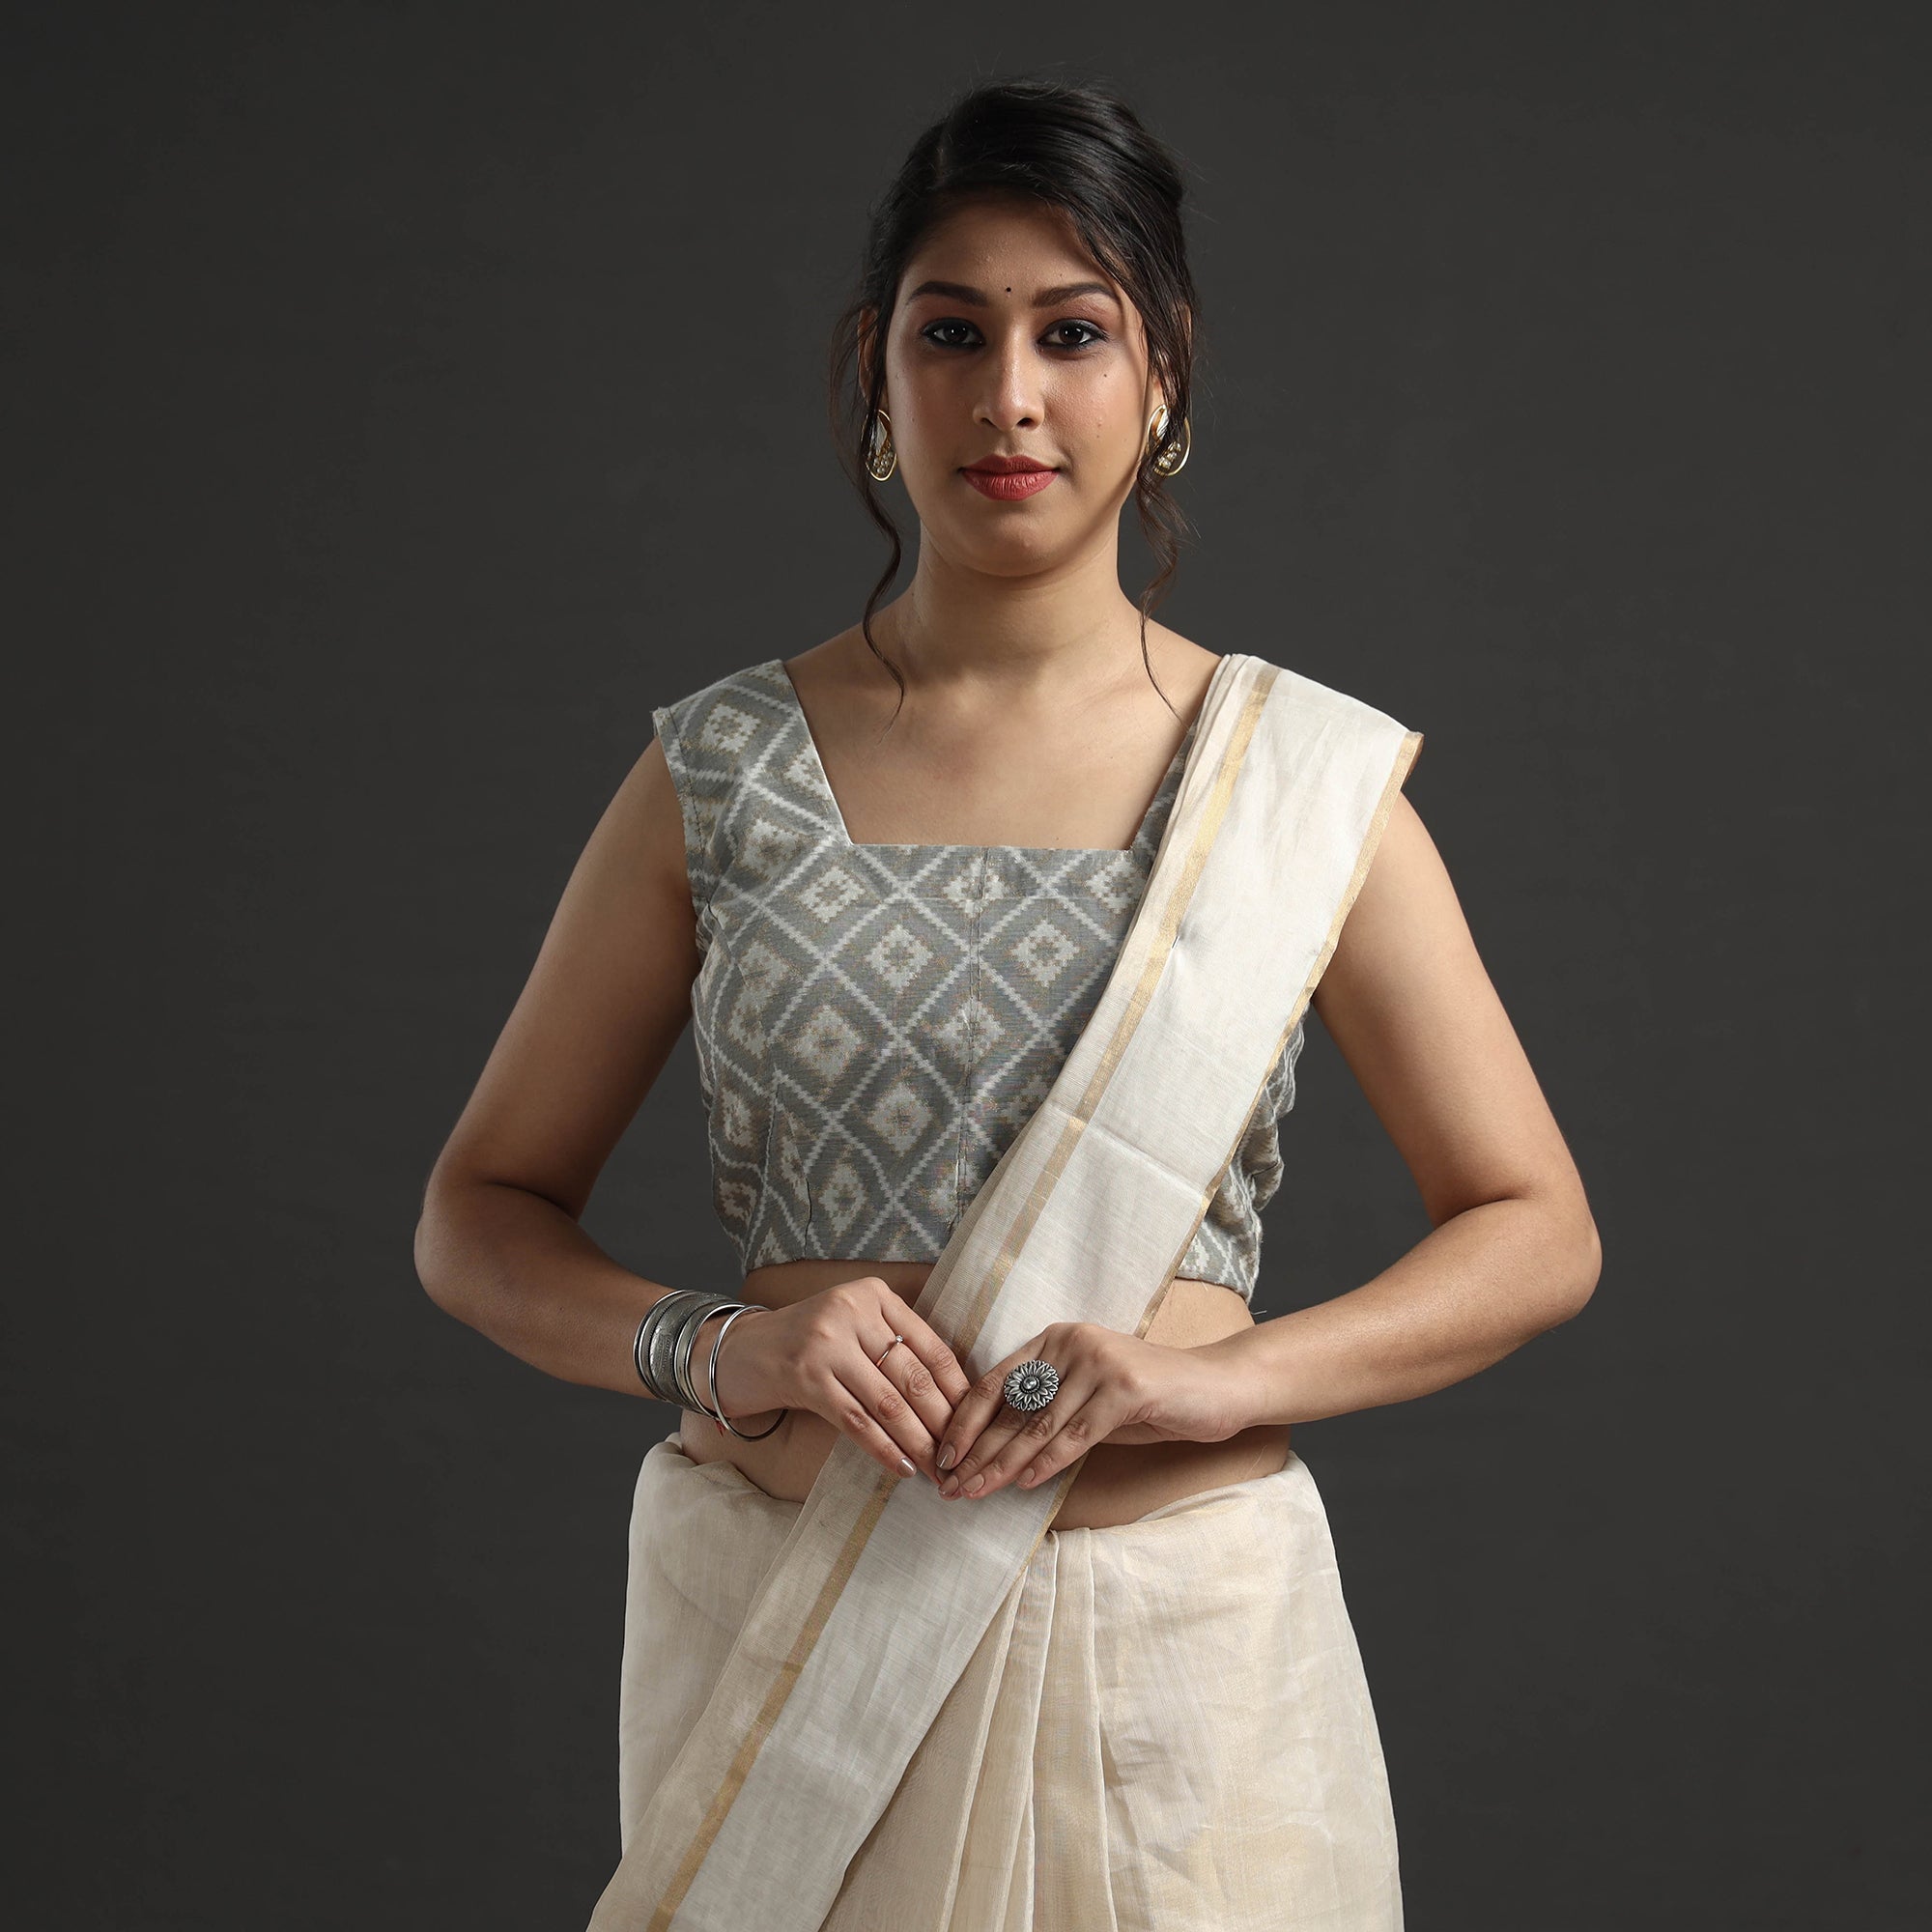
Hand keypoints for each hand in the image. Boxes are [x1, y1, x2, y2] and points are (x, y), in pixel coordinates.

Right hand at [708, 1276, 973, 1482]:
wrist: (738, 1352)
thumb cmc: (806, 1343)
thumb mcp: (853, 1326)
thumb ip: (894, 1344)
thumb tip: (953, 1396)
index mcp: (874, 1295)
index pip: (931, 1346)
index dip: (956, 1389)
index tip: (975, 1423)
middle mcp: (851, 1312)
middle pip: (912, 1377)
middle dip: (943, 1424)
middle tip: (962, 1456)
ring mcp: (826, 1344)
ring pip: (888, 1404)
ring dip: (918, 1443)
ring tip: (939, 1470)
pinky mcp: (805, 1377)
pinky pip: (857, 1422)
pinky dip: (884, 1450)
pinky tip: (903, 1469)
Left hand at [934, 1322, 1246, 1502]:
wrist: (1217, 1387)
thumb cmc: (1148, 1397)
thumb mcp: (1088, 1398)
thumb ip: (1046, 1411)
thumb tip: (989, 1451)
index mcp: (1055, 1339)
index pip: (996, 1382)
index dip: (964, 1422)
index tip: (941, 1458)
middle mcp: (1071, 1342)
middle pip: (1012, 1406)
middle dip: (977, 1451)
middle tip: (950, 1486)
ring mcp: (1099, 1361)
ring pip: (1040, 1423)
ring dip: (1004, 1464)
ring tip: (977, 1493)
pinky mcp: (1126, 1386)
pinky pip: (1077, 1433)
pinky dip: (1049, 1461)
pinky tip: (1026, 1484)